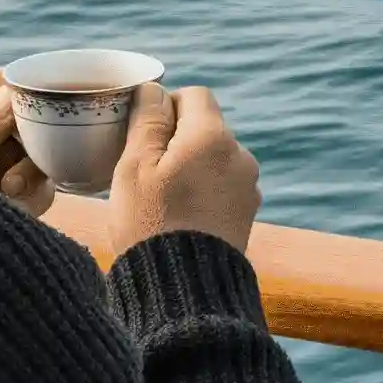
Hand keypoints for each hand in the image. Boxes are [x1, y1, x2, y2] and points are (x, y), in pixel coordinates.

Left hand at [0, 69, 54, 219]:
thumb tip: (13, 93)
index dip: (22, 84)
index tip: (42, 93)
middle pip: (29, 114)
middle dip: (35, 130)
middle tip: (35, 142)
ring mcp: (2, 163)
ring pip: (41, 149)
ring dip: (32, 166)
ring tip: (10, 187)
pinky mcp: (16, 194)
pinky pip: (43, 184)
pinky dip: (35, 192)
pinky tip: (12, 203)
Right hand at [107, 84, 261, 256]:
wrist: (184, 292)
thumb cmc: (151, 225)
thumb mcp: (135, 167)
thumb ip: (146, 121)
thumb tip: (154, 91)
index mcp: (213, 138)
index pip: (194, 96)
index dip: (165, 107)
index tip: (142, 135)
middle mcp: (240, 157)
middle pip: (206, 129)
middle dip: (176, 141)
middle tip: (145, 172)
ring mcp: (248, 188)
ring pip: (214, 160)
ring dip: (190, 168)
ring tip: (161, 200)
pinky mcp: (247, 215)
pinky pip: (222, 188)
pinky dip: (203, 193)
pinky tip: (180, 217)